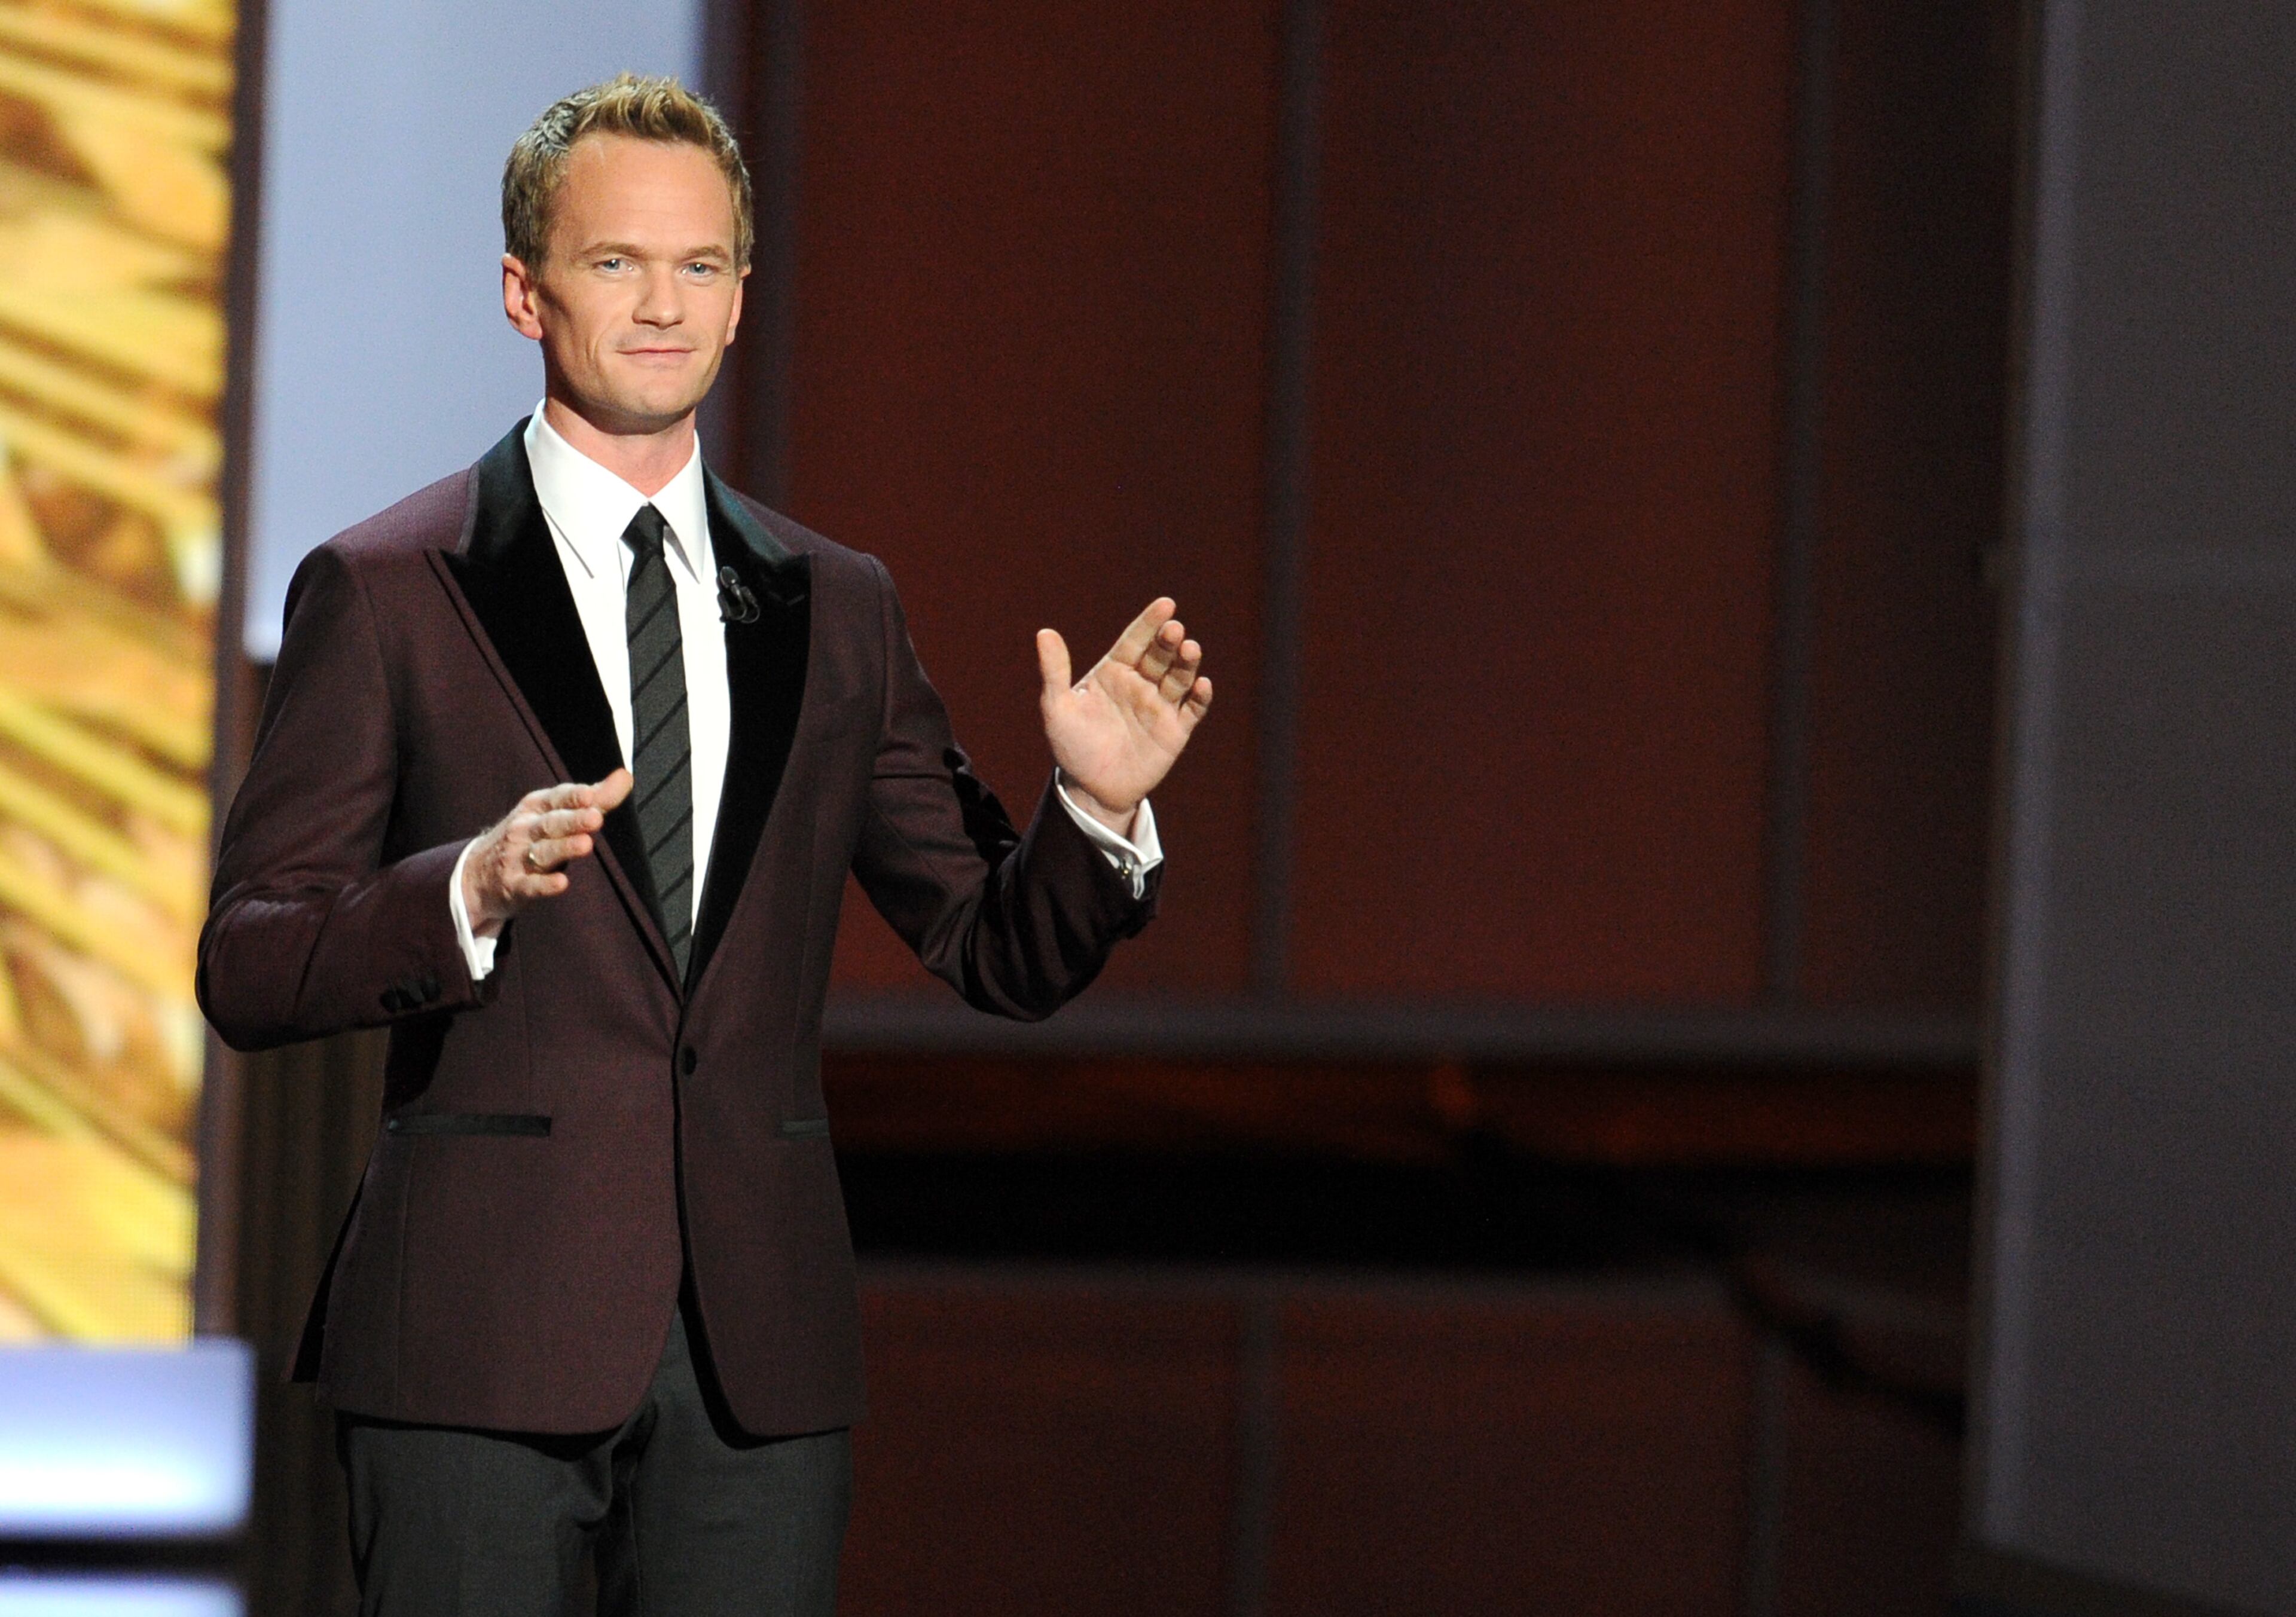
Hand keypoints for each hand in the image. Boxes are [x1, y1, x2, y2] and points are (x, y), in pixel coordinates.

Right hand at [460, 769, 633, 936]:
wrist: (477, 873)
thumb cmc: (529, 836)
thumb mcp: (555, 813)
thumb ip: (595, 798)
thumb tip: (626, 775)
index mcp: (536, 807)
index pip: (556, 798)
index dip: (573, 797)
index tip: (590, 795)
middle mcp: (524, 829)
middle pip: (551, 824)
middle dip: (573, 821)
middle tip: (595, 818)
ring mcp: (517, 858)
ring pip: (542, 852)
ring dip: (564, 848)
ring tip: (586, 844)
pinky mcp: (514, 886)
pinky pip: (530, 885)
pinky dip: (544, 885)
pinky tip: (561, 883)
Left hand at [1036, 599, 1211, 831]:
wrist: (1091, 788)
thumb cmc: (1072, 745)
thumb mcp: (1057, 708)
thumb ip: (1055, 671)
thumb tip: (1044, 632)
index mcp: (1114, 671)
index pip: (1135, 640)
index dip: (1150, 622)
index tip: (1166, 604)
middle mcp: (1140, 683)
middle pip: (1160, 655)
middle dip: (1169, 641)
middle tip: (1175, 630)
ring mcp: (1159, 706)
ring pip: (1179, 677)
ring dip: (1187, 663)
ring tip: (1190, 649)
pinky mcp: (1175, 730)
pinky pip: (1193, 709)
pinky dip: (1200, 696)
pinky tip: (1201, 684)